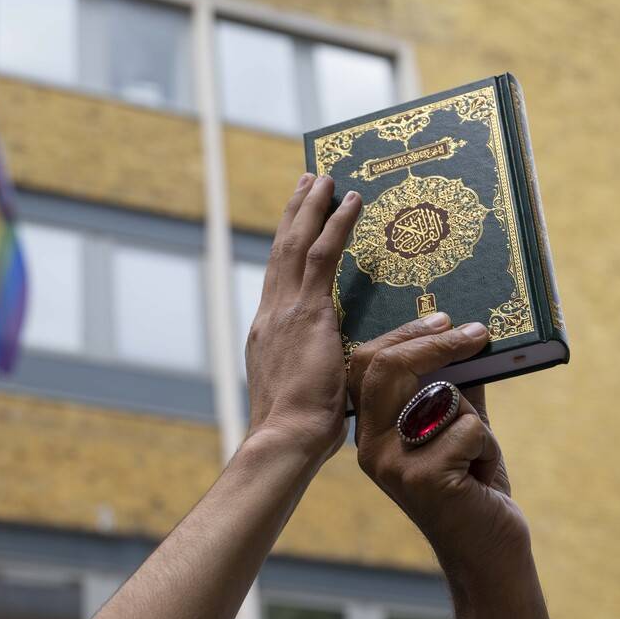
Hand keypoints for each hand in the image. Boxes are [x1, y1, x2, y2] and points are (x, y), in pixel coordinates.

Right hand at [244, 173, 361, 461]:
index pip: (279, 277)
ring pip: (297, 244)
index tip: (294, 221)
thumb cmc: (300, 430)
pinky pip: (323, 255)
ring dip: (311, 207)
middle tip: (307, 182)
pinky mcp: (307, 312)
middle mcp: (270, 314)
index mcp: (268, 333)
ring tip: (323, 179)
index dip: (286, 245)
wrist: (284, 439)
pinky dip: (336, 224)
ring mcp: (284, 310)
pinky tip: (351, 202)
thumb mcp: (314, 389)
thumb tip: (351, 362)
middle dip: (294, 214)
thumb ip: (331, 366)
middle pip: (282, 250)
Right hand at [347, 318, 525, 562]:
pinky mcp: (425, 480)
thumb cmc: (473, 489)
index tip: (444, 318)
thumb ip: (452, 388)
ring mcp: (394, 465)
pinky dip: (486, 447)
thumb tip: (461, 334)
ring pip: (442, 397)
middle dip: (435, 343)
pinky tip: (480, 477)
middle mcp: (372, 447)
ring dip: (474, 419)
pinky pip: (468, 429)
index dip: (403, 334)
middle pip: (388, 367)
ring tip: (476, 454)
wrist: (489, 555)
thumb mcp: (458, 429)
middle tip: (476, 333)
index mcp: (371, 432)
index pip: (366, 365)